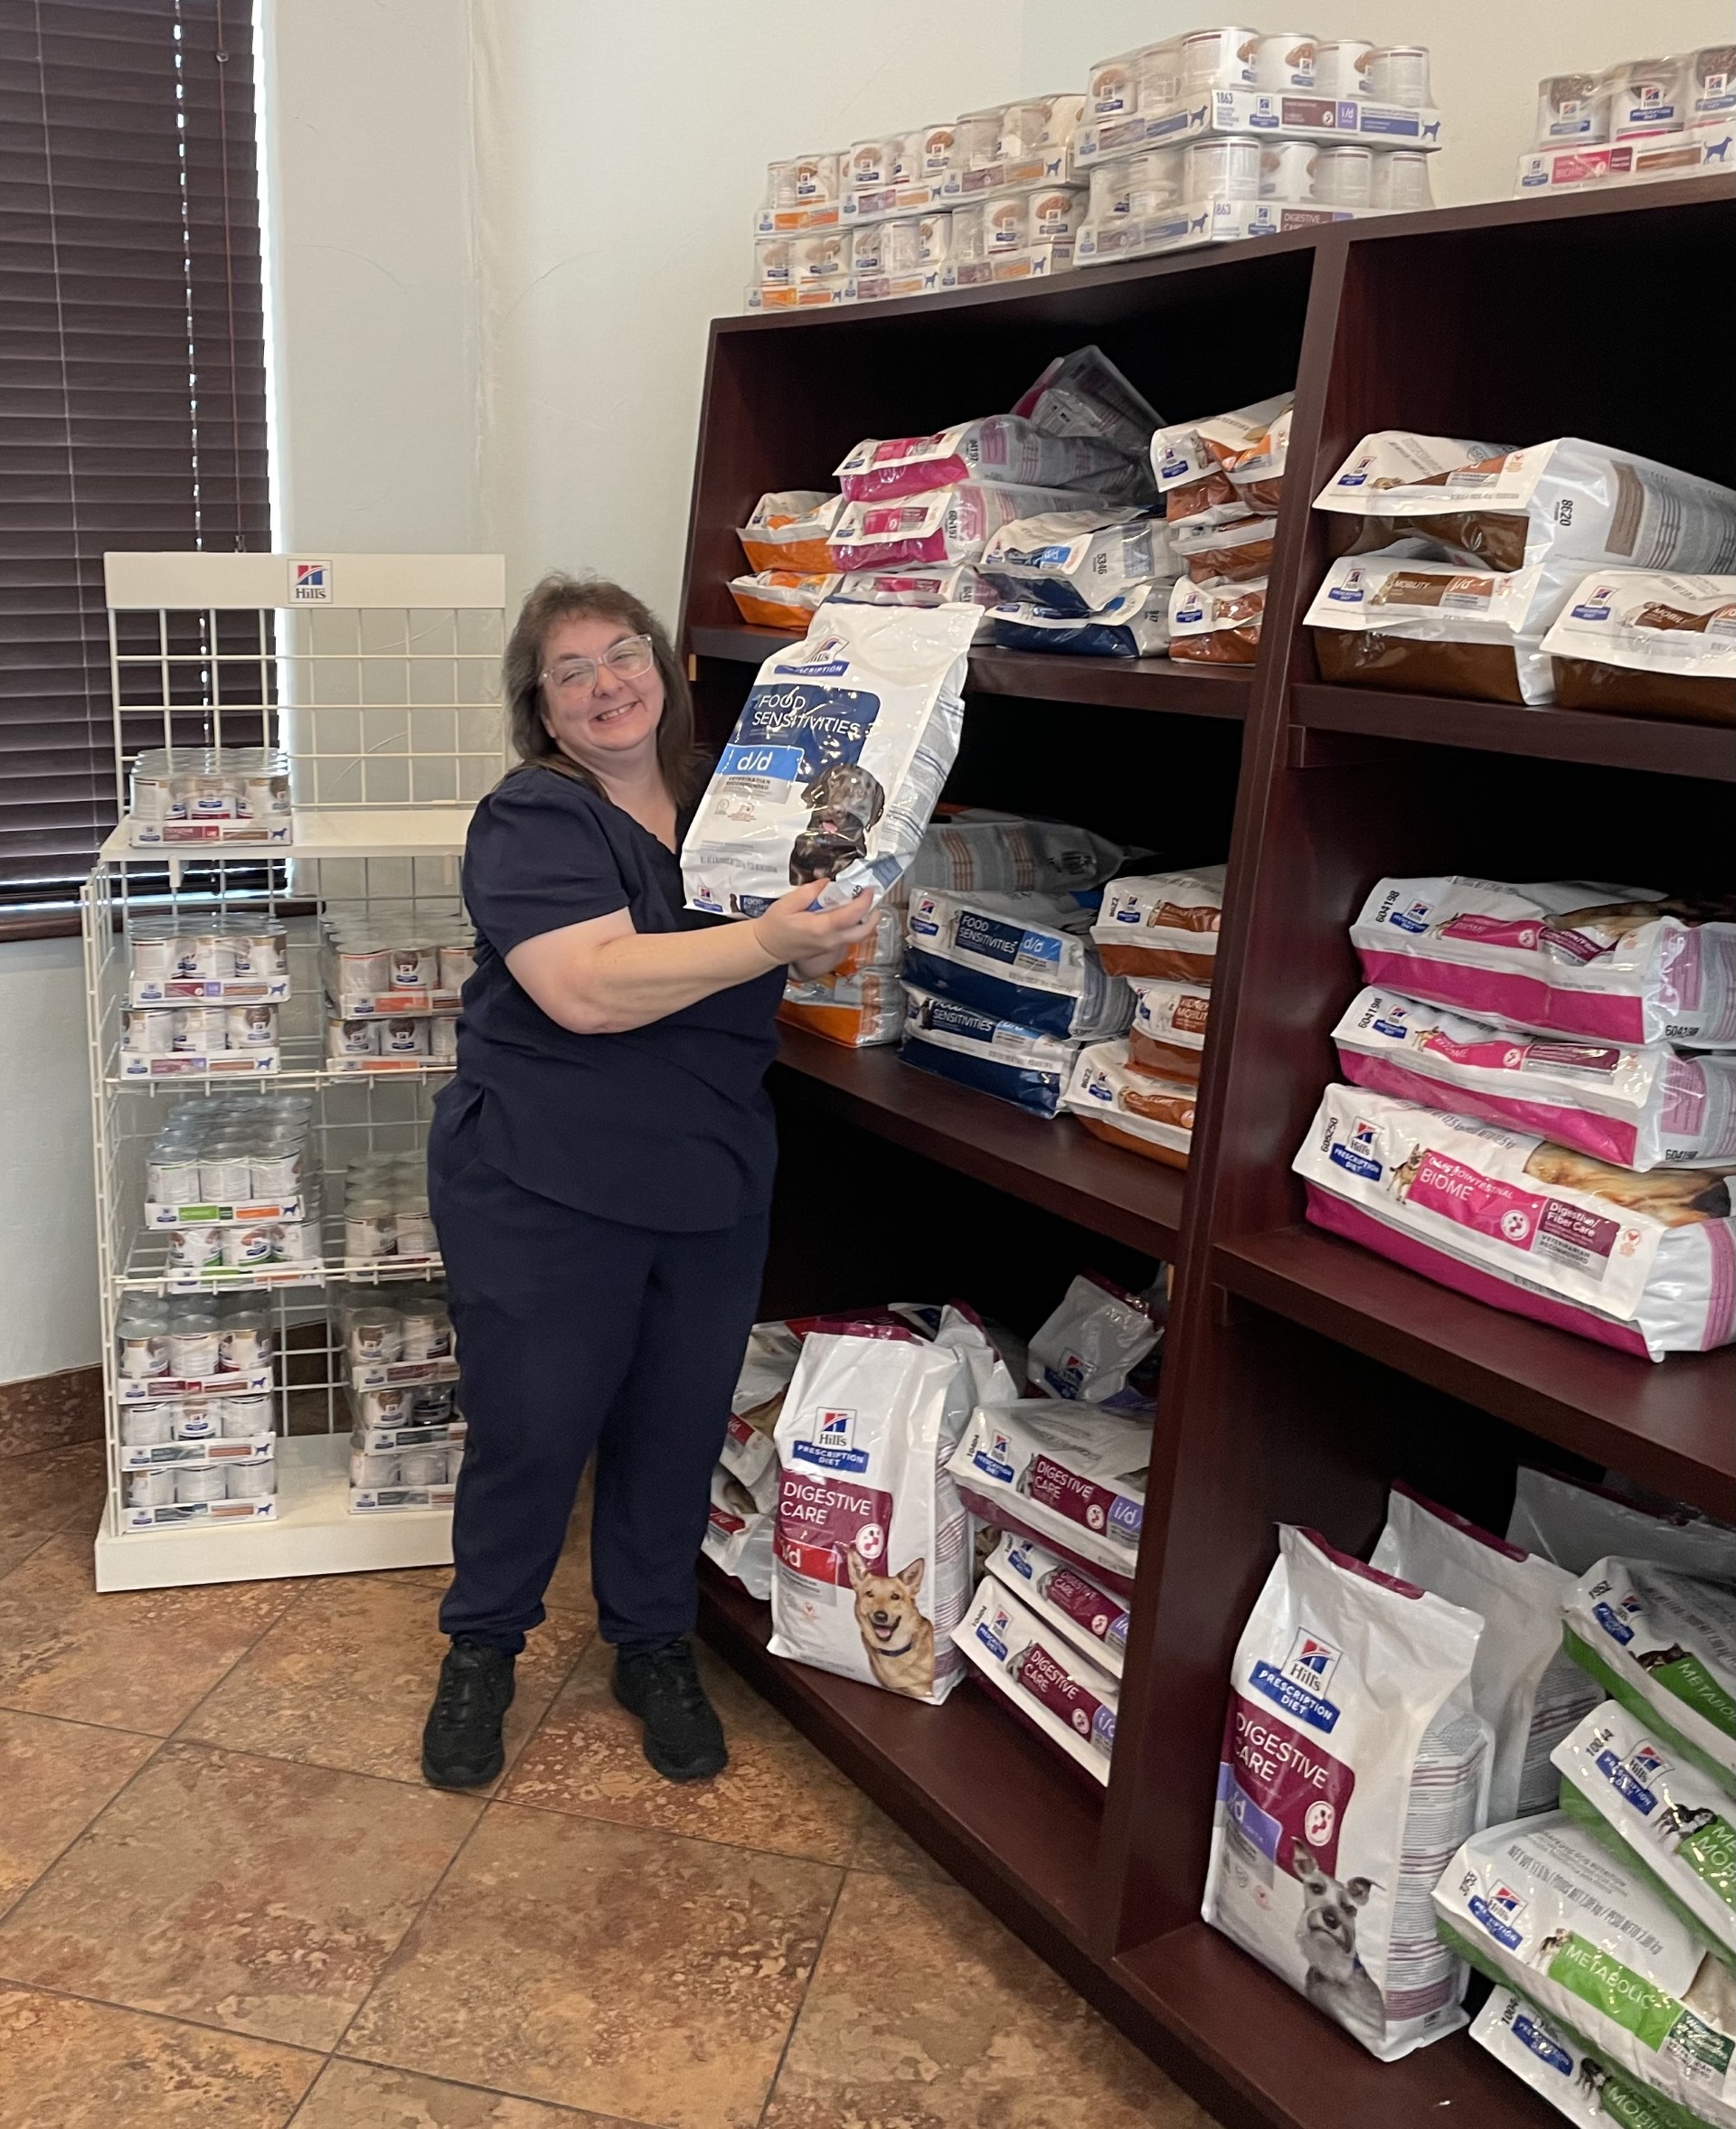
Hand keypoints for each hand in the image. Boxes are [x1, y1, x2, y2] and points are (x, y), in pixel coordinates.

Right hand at [751, 884, 879, 968]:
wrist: (766, 948)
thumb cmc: (774, 927)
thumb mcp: (786, 903)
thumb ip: (809, 891)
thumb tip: (826, 882)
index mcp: (821, 928)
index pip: (852, 915)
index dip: (865, 900)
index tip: (868, 888)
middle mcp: (830, 940)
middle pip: (864, 931)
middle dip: (873, 914)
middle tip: (872, 898)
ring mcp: (831, 947)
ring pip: (859, 936)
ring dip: (866, 920)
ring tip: (862, 903)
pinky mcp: (829, 949)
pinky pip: (849, 937)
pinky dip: (854, 925)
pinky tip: (847, 913)